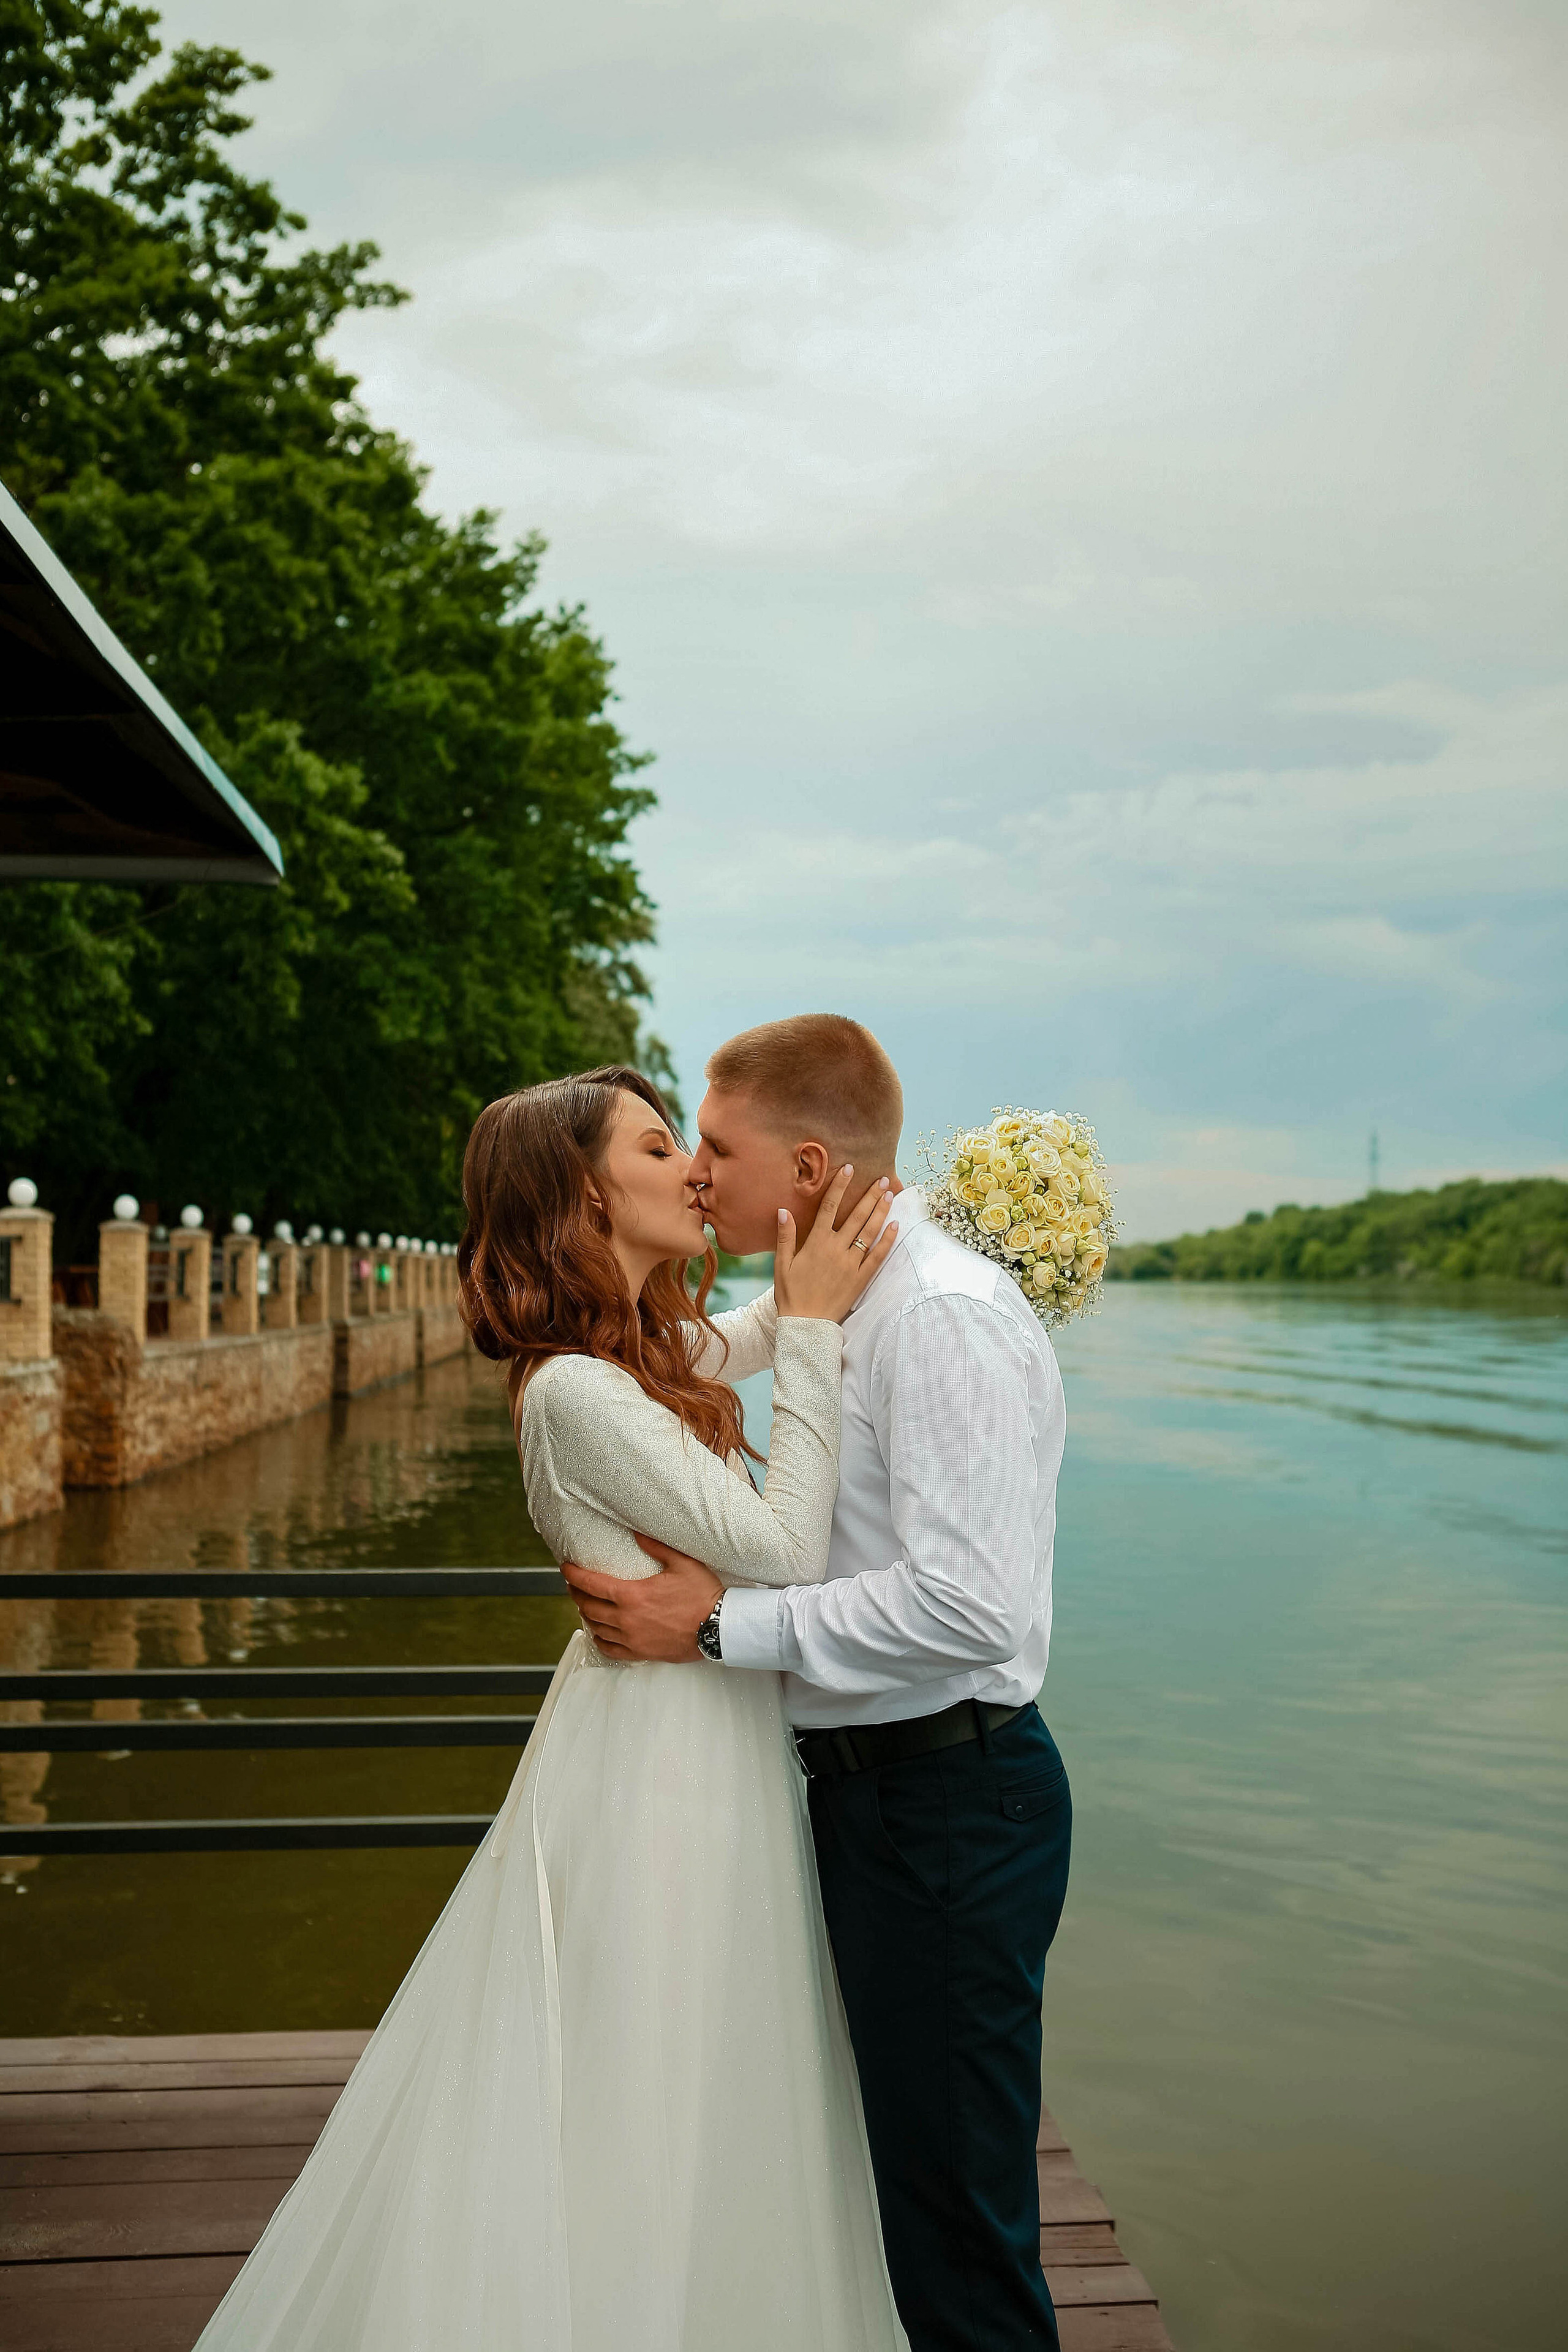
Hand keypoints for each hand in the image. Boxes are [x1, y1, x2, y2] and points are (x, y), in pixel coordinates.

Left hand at [560, 1535, 721, 1662]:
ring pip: (596, 1628)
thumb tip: (636, 1533)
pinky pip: (610, 1650)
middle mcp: (626, 1619)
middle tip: (573, 1585)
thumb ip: (656, 1546)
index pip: (592, 1584)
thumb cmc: (702, 1595)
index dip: (574, 1575)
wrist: (719, 1628)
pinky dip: (599, 1640)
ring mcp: (632, 1639)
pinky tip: (598, 1633)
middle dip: (576, 1594)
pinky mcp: (641, 1653)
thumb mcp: (682, 1562)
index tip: (565, 1568)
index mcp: (632, 1595)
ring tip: (584, 1605)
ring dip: (586, 1615)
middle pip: (588, 1606)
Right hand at [775, 1166, 898, 1321]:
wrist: (806, 1325)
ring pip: (870, 1232)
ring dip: (881, 1211)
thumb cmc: (790, 1295)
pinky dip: (888, 1240)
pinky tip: (895, 1226)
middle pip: (857, 1215)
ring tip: (890, 1194)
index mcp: (816, 1243)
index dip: (840, 1185)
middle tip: (882, 1178)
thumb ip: (785, 1236)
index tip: (849, 1168)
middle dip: (870, 1195)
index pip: (830, 1207)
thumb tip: (783, 1210)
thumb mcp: (782, 1264)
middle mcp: (836, 1249)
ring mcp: (851, 1264)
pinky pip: (878, 1256)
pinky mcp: (861, 1278)